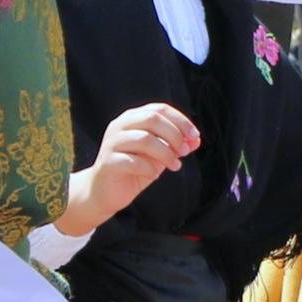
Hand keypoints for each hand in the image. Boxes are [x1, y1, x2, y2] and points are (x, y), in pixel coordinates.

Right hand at [58, 102, 197, 233]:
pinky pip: (132, 161)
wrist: (105, 192)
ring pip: (143, 139)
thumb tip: (196, 141)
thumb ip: (175, 147)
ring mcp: (111, 143)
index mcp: (133, 119)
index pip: (159, 109)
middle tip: (185, 152)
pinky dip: (148, 168)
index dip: (181, 121)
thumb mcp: (159, 156)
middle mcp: (120, 126)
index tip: (195, 137)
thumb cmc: (135, 169)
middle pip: (152, 119)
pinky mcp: (107, 162)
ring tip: (175, 166)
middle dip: (174, 135)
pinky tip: (154, 175)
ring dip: (165, 153)